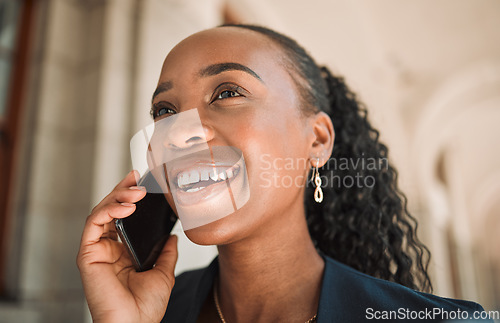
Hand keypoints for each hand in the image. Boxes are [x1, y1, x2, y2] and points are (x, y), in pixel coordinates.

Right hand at [77, 171, 177, 322]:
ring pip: (101, 212)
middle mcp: (108, 248)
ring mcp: (97, 250)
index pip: (124, 216)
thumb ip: (165, 253)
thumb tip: (172, 237)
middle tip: (138, 178)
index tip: (143, 182)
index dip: (130, 196)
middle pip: (110, 209)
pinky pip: (93, 224)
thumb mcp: (163, 273)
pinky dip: (108, 210)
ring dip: (118, 196)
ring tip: (137, 191)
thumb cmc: (146, 307)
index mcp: (123, 251)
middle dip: (123, 189)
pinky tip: (127, 206)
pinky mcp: (88, 254)